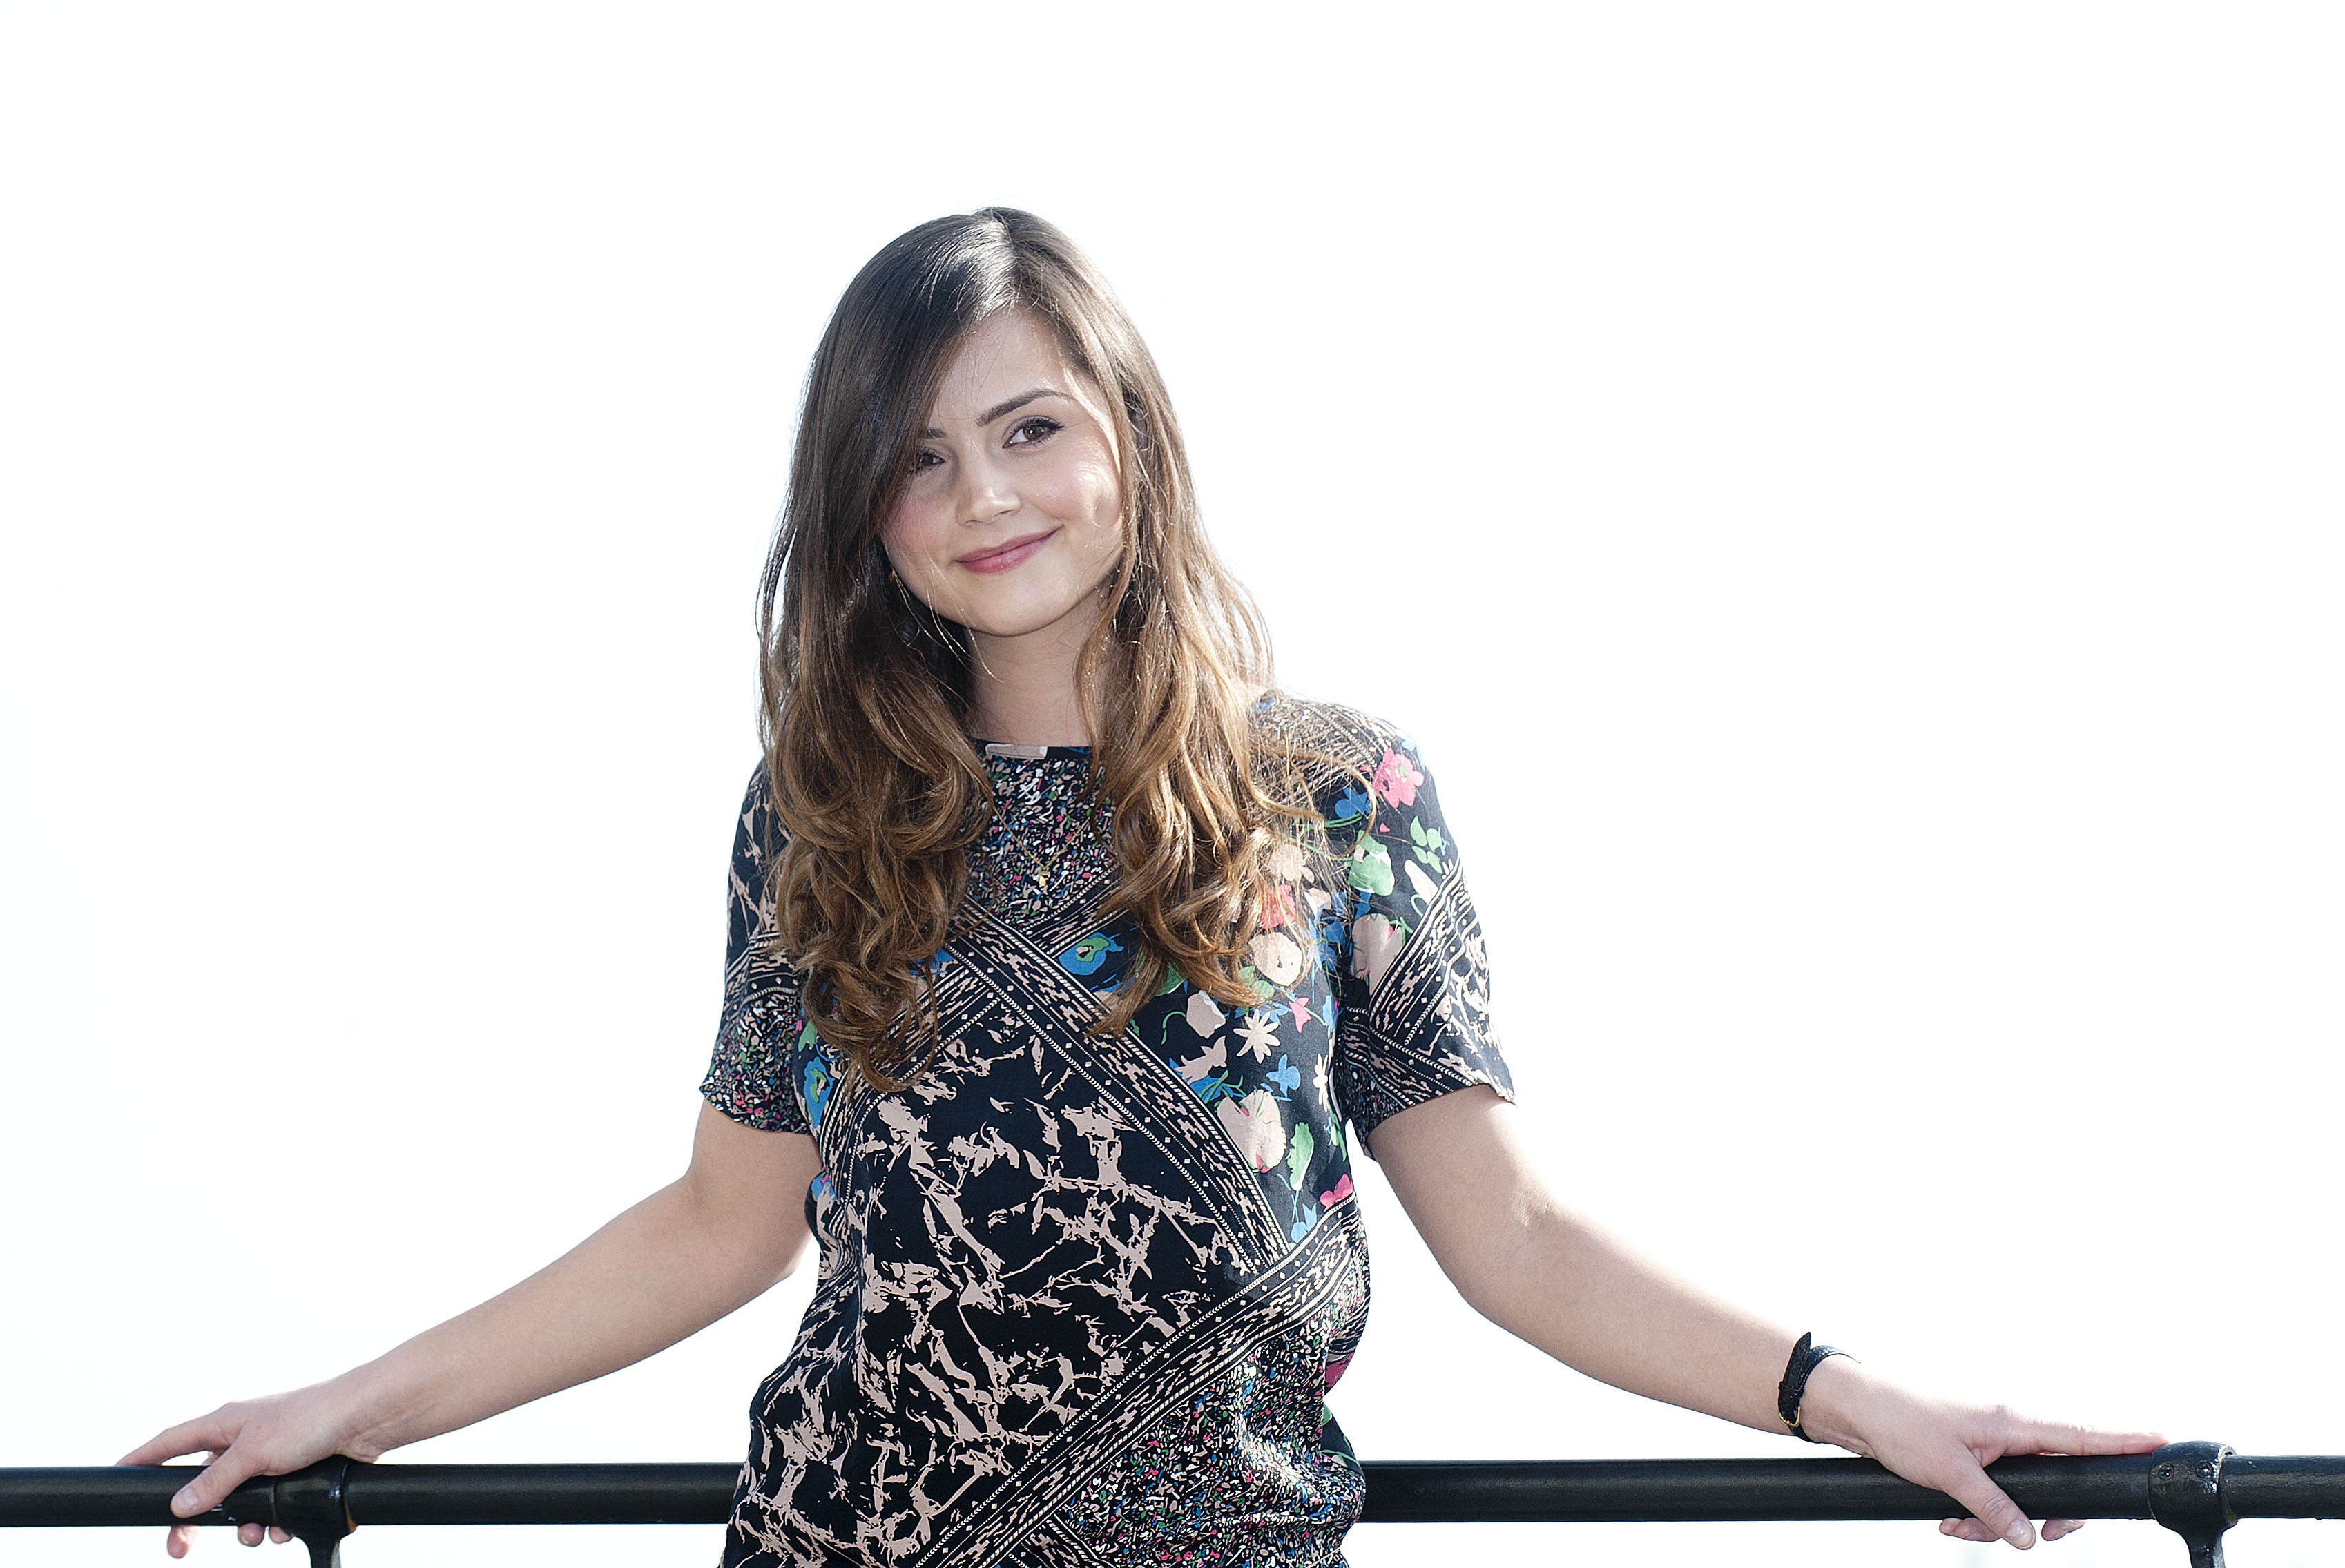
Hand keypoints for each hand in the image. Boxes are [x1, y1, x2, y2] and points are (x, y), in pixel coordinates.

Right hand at [117, 1381, 383, 1557]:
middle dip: (193, 1519)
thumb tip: (179, 1504)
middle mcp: (243, 1440)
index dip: (143, 1460)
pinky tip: (285, 1527)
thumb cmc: (312, 1418)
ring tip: (257, 1533)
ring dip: (245, 1525)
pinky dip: (275, 1521)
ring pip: (239, 1504)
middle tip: (180, 1548)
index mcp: (225, 1423)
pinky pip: (271, 1508)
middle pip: (202, 1486)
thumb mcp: (254, 1452)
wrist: (367, 1420)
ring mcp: (269, 1458)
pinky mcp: (294, 1474)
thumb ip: (214, 1480)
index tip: (117, 1476)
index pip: (171, 1443)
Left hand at [1797, 1357, 2165, 1548]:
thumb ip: (1996, 1508)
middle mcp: (2011, 1425)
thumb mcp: (1951, 1474)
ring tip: (1959, 1528)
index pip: (2081, 1432)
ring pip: (2023, 1490)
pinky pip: (1995, 1489)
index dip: (2124, 1439)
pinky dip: (1977, 1511)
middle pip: (2059, 1475)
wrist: (1857, 1408)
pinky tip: (1949, 1522)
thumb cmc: (1901, 1423)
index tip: (2163, 1440)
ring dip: (1998, 1520)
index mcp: (2014, 1420)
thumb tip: (2031, 1538)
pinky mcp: (1975, 1450)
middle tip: (2038, 1536)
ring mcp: (1994, 1438)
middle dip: (2046, 1515)